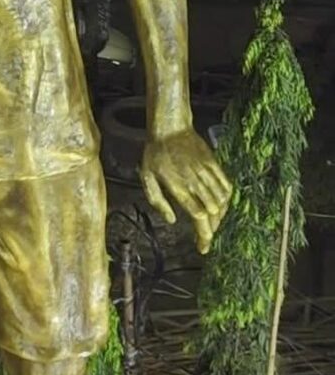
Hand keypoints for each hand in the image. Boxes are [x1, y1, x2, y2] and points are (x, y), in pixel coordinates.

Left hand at [140, 128, 231, 254]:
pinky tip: (220, 206)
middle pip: (212, 213)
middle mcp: (195, 181)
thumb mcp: (146, 177)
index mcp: (179, 186)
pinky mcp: (214, 164)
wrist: (170, 127)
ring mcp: (207, 172)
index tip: (203, 248)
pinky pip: (227, 187)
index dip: (203, 235)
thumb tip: (172, 220)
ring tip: (211, 224)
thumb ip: (157, 201)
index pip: (199, 217)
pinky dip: (227, 201)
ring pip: (222, 202)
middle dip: (211, 229)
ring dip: (219, 217)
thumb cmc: (155, 153)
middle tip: (204, 236)